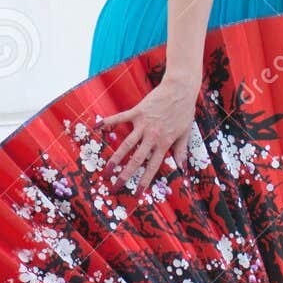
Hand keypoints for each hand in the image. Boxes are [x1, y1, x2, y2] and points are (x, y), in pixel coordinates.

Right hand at [100, 74, 199, 194]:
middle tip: (114, 187)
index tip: (137, 193)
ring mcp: (143, 124)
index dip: (145, 180)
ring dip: (115, 159)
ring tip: (105, 171)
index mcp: (164, 143)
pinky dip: (108, 122)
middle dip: (125, 175)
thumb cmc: (184, 110)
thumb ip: (181, 150)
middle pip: (136, 160)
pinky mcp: (137, 112)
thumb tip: (182, 168)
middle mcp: (152, 136)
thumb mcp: (186, 133)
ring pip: (126, 145)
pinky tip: (96, 127)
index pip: (153, 166)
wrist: (180, 89)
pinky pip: (120, 118)